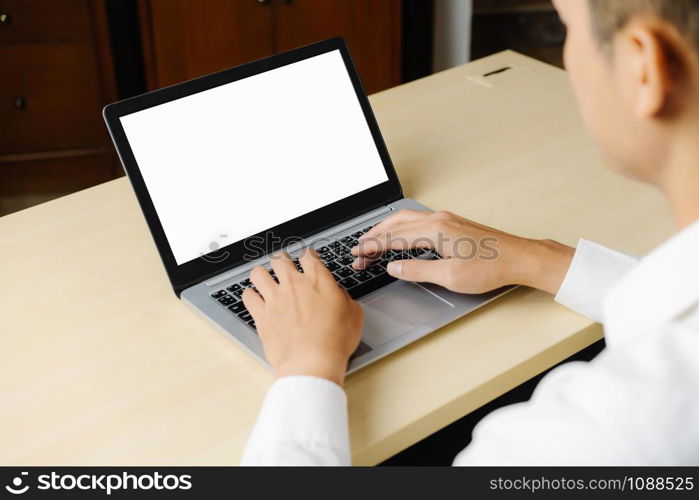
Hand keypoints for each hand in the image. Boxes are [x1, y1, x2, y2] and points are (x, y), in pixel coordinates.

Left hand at [242, 250, 362, 385]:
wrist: (312, 363)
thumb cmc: (334, 342)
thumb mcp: (353, 315)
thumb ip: (343, 297)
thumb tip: (338, 294)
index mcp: (318, 281)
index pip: (308, 255)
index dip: (307, 256)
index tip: (307, 260)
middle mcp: (294, 285)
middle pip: (279, 259)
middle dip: (281, 261)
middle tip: (284, 267)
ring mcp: (275, 299)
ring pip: (259, 273)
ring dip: (262, 275)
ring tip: (266, 281)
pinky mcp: (261, 316)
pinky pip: (248, 296)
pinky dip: (251, 296)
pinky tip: (256, 300)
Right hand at [352, 210, 573, 294]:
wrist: (519, 258)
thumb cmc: (491, 267)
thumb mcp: (450, 276)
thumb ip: (417, 271)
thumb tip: (394, 268)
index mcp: (435, 230)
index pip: (394, 237)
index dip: (372, 247)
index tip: (357, 254)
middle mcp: (439, 219)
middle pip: (396, 223)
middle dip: (374, 236)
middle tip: (358, 250)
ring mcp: (447, 219)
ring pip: (407, 218)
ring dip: (387, 229)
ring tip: (372, 240)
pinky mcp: (453, 223)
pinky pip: (418, 220)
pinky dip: (401, 227)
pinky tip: (400, 234)